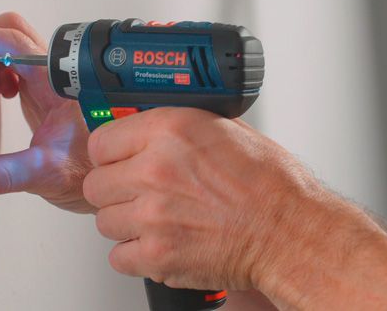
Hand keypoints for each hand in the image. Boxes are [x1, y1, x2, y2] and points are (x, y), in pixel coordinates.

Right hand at [0, 12, 94, 212]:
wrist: (112, 176)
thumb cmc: (91, 170)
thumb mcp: (45, 175)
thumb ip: (3, 175)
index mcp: (57, 85)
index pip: (14, 44)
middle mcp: (55, 76)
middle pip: (13, 32)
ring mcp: (50, 80)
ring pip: (13, 46)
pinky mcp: (44, 90)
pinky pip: (16, 64)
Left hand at [82, 107, 319, 289]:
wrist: (290, 232)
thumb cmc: (269, 185)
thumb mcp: (224, 129)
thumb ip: (176, 129)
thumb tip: (146, 130)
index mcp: (170, 130)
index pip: (101, 142)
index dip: (110, 155)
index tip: (119, 161)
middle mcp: (155, 169)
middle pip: (96, 184)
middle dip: (115, 191)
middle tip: (139, 194)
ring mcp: (152, 215)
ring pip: (104, 222)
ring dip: (126, 223)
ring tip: (158, 221)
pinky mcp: (157, 254)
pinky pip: (118, 257)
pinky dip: (135, 255)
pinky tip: (161, 243)